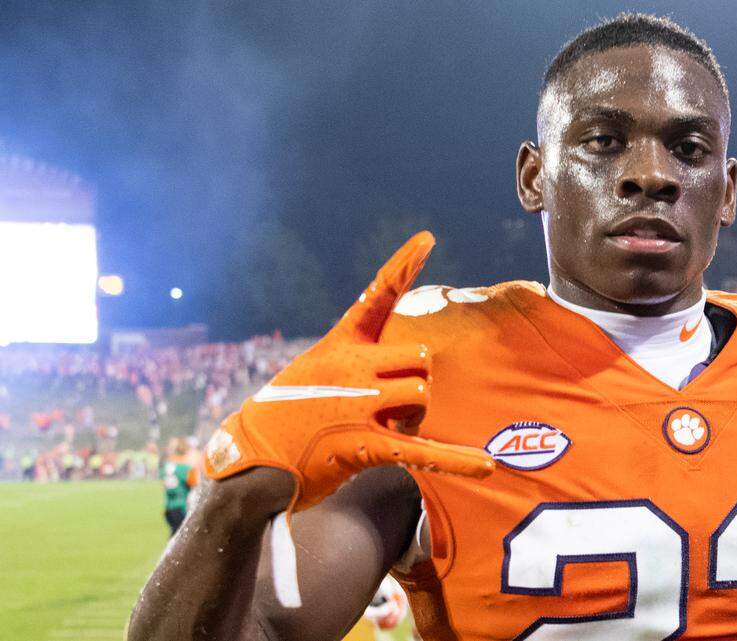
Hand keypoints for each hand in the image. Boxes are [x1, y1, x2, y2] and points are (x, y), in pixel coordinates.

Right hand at [204, 231, 493, 511]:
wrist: (249, 462)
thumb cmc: (285, 416)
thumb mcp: (313, 370)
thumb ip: (356, 360)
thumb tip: (406, 368)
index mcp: (339, 346)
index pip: (375, 297)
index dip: (402, 265)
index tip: (427, 238)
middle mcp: (351, 368)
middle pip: (420, 357)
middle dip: (415, 380)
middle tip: (389, 405)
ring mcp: (359, 406)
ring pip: (422, 394)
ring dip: (414, 416)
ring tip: (382, 430)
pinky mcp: (366, 447)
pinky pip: (425, 451)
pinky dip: (458, 462)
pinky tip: (488, 469)